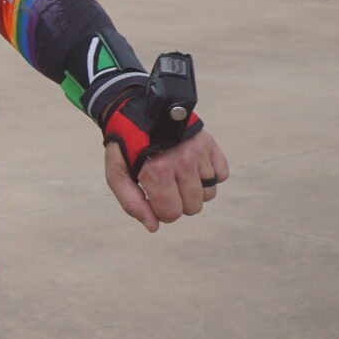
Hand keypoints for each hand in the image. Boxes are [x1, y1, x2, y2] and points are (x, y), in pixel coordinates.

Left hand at [105, 129, 229, 232]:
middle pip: (193, 207)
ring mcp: (199, 152)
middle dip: (179, 203)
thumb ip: (131, 203)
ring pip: (210, 193)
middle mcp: (182, 162)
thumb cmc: (125, 147)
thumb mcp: (117, 174)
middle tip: (166, 187)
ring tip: (179, 176)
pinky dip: (210, 176)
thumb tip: (153, 227)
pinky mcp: (210, 144)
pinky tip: (193, 167)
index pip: (172, 213)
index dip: (163, 212)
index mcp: (157, 171)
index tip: (155, 200)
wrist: (136, 111)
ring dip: (195, 191)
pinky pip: (222, 175)